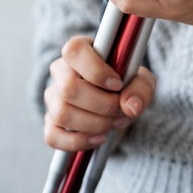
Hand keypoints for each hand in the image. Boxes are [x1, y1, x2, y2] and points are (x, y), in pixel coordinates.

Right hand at [43, 35, 156, 151]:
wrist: (119, 104)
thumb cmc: (126, 84)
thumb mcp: (142, 80)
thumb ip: (141, 88)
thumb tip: (130, 106)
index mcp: (80, 51)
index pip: (74, 51)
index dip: (96, 71)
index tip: (117, 84)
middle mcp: (60, 72)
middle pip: (68, 88)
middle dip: (102, 105)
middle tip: (121, 109)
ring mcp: (53, 98)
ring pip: (62, 113)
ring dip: (96, 124)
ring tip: (116, 121)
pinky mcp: (51, 122)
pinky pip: (52, 136)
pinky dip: (79, 141)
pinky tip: (99, 137)